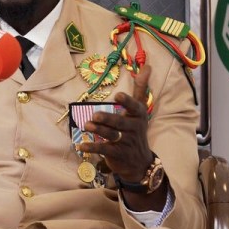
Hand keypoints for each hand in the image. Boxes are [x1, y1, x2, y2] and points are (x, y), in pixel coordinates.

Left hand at [78, 64, 152, 181]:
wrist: (139, 162)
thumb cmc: (136, 129)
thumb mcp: (140, 109)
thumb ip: (141, 88)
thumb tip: (148, 66)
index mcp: (138, 116)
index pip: (134, 107)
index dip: (126, 102)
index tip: (117, 96)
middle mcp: (133, 129)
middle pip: (120, 123)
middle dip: (108, 119)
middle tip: (95, 115)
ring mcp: (125, 142)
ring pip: (111, 135)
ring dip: (98, 131)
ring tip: (86, 126)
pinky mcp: (116, 154)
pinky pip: (104, 150)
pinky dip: (92, 148)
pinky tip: (81, 145)